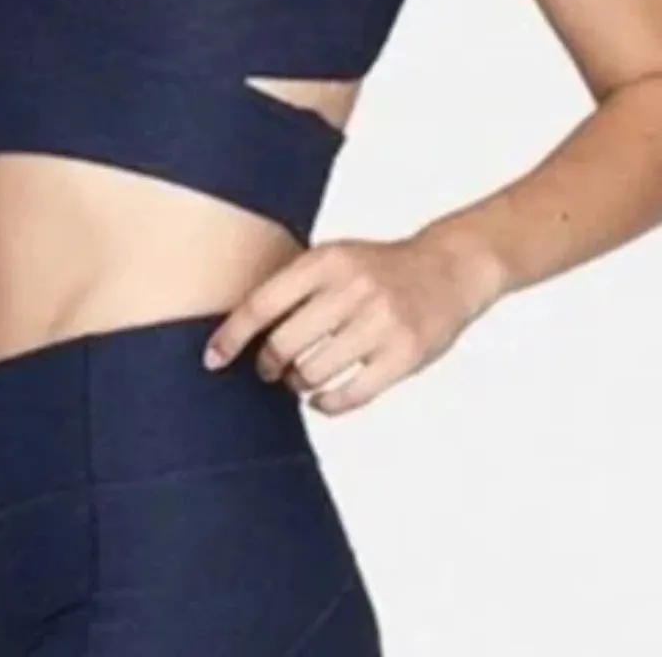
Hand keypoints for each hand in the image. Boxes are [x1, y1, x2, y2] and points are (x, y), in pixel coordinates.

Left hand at [202, 226, 507, 414]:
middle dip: (268, 365)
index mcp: (327, 260)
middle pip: (284, 344)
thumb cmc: (379, 267)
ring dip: (298, 384)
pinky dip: (327, 403)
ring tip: (300, 379)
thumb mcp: (335, 257)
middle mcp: (352, 288)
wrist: (449, 268)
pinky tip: (322, 398)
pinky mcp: (404, 354)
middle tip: (270, 369)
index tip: (212, 359)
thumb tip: (238, 328)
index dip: (231, 336)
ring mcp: (381, 322)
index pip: (262, 303)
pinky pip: (351, 394)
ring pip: (314, 373)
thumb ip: (295, 285)